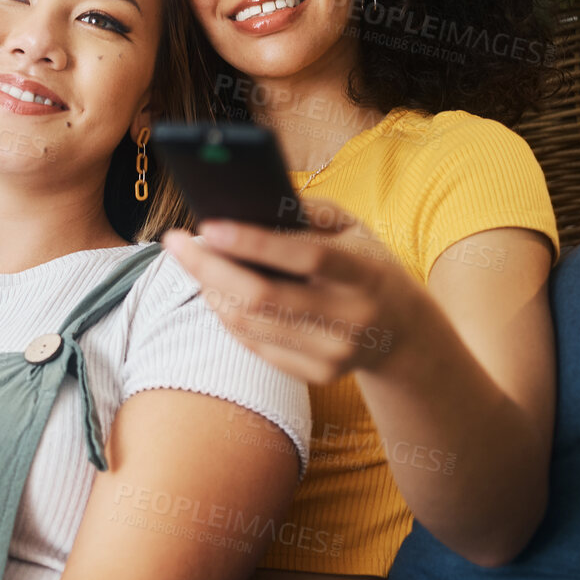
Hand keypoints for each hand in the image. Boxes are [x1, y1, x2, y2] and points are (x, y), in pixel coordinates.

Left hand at [160, 198, 421, 384]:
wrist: (405, 335)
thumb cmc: (367, 266)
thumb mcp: (355, 231)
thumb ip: (309, 212)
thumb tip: (248, 203)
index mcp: (367, 274)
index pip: (306, 256)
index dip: (253, 242)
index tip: (207, 226)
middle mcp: (352, 318)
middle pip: (261, 298)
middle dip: (208, 268)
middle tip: (174, 242)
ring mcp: (334, 353)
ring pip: (248, 323)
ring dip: (210, 290)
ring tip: (193, 263)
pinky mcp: (317, 375)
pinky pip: (253, 344)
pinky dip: (226, 315)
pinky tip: (216, 291)